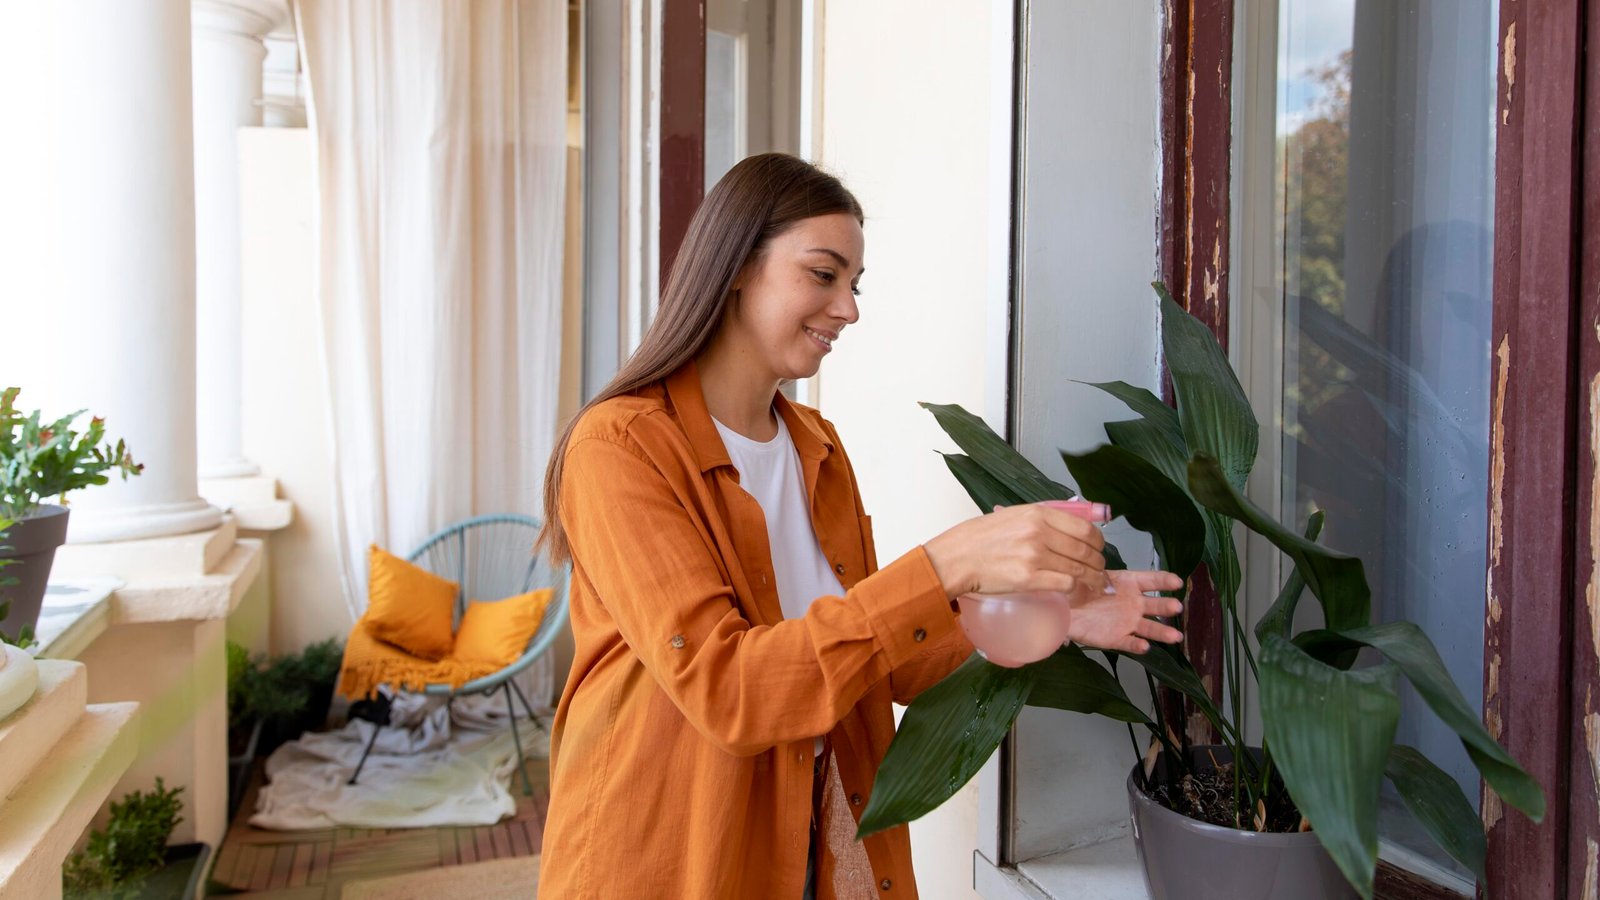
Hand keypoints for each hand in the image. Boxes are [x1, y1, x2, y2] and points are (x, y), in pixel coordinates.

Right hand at [922, 502, 1107, 598]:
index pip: (1084, 527)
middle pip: (1086, 550)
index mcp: (1038, 514)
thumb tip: (1067, 529)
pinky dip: (1077, 590)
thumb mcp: (1013, 516)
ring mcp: (1035, 555)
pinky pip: (1066, 584)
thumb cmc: (980, 538)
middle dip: (1098, 563)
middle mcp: (1039, 532)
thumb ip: (1041, 521)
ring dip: (1093, 579)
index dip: (1098, 542)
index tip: (1098, 549)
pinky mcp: (1029, 578)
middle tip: (1100, 571)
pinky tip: (1079, 593)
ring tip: (1096, 585)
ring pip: (1079, 568)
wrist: (957, 557)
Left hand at [1066, 570, 1184, 653]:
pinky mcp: (1116, 639)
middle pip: (1155, 605)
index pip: (1151, 580)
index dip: (1165, 580)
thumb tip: (1104, 581)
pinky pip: (1129, 643)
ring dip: (1161, 632)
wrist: (1063, 608)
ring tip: (1175, 636)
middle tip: (1176, 607)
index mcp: (1129, 583)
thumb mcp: (1089, 576)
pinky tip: (1144, 647)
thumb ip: (1099, 578)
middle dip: (1166, 606)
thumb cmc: (1078, 588)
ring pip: (1148, 628)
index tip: (1177, 582)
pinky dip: (1136, 646)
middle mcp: (1133, 603)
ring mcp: (1127, 622)